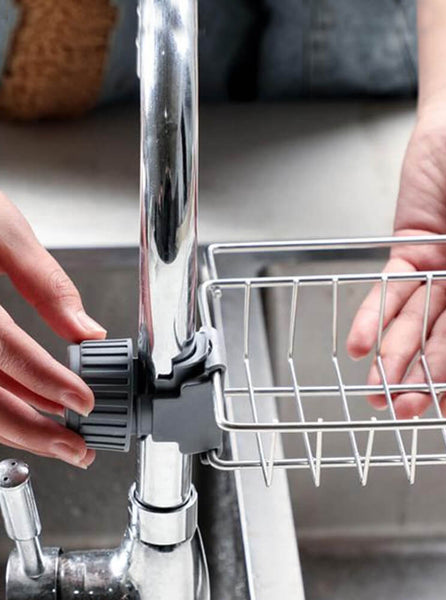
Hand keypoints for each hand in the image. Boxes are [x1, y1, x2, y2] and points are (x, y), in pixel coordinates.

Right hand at [0, 193, 105, 466]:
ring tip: (55, 443)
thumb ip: (44, 282)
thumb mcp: (1, 227)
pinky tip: (16, 415)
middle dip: (32, 429)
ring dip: (11, 427)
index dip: (48, 382)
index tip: (84, 403)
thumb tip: (86, 328)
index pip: (5, 351)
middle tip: (76, 449)